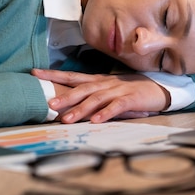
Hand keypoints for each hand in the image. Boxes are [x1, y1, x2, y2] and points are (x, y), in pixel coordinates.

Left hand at [31, 69, 169, 122]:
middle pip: (82, 88)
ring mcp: (118, 90)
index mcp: (99, 80)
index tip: (35, 73)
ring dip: (81, 109)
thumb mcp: (110, 91)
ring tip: (67, 119)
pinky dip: (106, 113)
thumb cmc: (131, 91)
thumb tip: (71, 103)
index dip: (55, 74)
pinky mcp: (130, 99)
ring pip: (96, 99)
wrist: (159, 88)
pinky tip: (96, 121)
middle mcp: (106, 83)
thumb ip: (93, 95)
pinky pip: (116, 106)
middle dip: (65, 96)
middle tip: (49, 104)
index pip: (73, 76)